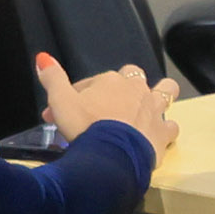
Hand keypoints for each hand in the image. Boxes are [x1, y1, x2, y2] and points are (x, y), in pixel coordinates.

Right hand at [34, 52, 178, 153]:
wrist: (111, 155)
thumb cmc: (85, 126)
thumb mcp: (60, 100)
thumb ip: (53, 78)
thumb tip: (43, 58)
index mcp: (111, 81)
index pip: (93, 82)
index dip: (79, 96)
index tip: (67, 114)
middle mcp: (136, 90)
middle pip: (134, 77)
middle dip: (124, 86)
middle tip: (108, 106)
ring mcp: (153, 110)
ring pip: (165, 91)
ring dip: (160, 95)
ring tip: (148, 106)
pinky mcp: (163, 133)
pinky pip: (171, 126)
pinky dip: (165, 130)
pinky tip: (157, 135)